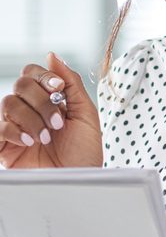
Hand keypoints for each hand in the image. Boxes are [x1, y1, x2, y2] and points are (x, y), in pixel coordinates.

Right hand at [0, 52, 101, 168]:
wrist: (81, 181)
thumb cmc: (85, 152)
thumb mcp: (86, 115)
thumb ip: (71, 84)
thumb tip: (53, 56)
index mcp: (47, 101)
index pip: (32, 74)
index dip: (43, 76)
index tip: (58, 88)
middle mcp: (28, 110)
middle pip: (20, 85)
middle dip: (42, 101)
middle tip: (58, 123)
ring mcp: (14, 127)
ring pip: (8, 103)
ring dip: (32, 119)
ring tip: (47, 137)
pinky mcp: (3, 146)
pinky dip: (13, 130)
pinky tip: (29, 141)